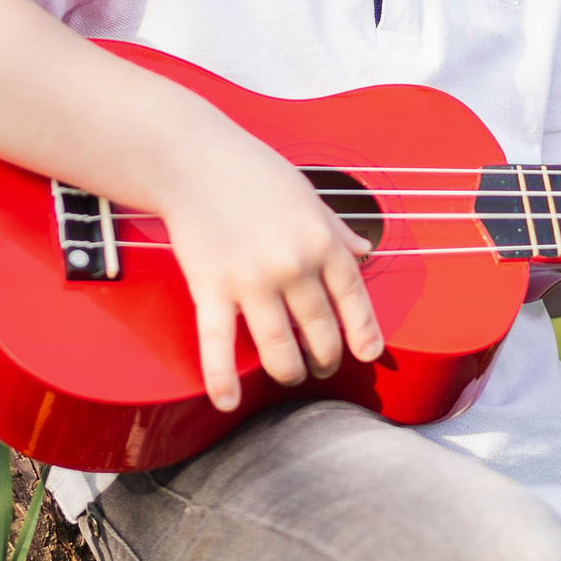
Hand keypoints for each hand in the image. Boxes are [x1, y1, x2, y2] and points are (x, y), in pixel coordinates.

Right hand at [153, 112, 383, 410]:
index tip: (367, 354)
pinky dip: (223, 378)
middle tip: (322, 365)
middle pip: (319, 331)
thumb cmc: (251, 171)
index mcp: (322, 242)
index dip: (364, 333)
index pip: (354, 300)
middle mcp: (294, 266)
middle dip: (324, 357)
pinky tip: (228, 401)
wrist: (193, 158)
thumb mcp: (308, 195)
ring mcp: (253, 281)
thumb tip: (365, 251)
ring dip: (288, 371)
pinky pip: (219, 344)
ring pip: (279, 348)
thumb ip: (337, 230)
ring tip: (290, 375)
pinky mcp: (212, 288)